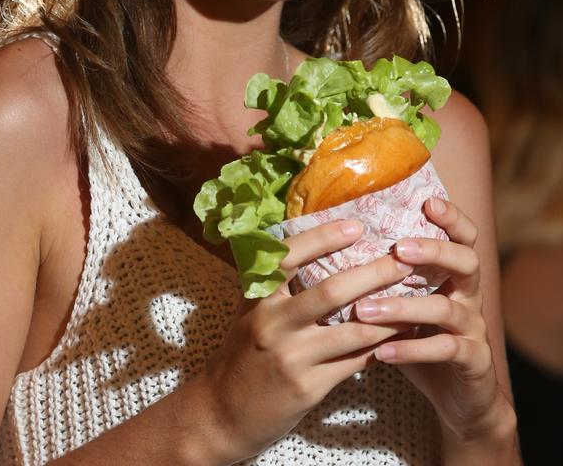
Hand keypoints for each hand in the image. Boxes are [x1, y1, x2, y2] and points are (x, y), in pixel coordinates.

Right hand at [200, 218, 414, 462]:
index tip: (357, 226)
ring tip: (416, 299)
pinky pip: (353, 363)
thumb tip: (324, 249)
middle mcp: (272, 322)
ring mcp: (291, 356)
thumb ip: (277, 284)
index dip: (323, 237)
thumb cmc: (244, 352)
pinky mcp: (307, 388)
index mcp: (257, 296)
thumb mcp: (251, 310)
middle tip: (403, 260)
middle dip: (372, 274)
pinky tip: (400, 336)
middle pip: (330, 291)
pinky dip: (380, 347)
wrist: (221, 412)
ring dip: (388, 314)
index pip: (289, 256)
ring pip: (351, 331)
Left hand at [354, 197, 512, 443]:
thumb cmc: (422, 337)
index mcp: (455, 274)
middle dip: (433, 251)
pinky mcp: (474, 361)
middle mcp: (470, 295)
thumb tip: (336, 242)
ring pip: (446, 308)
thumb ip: (388, 275)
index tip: (428, 202)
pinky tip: (382, 352)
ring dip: (404, 307)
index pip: (464, 236)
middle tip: (399, 249)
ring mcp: (475, 328)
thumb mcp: (408, 301)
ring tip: (366, 310)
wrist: (458, 396)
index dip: (452, 216)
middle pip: (466, 261)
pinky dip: (412, 349)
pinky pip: (445, 350)